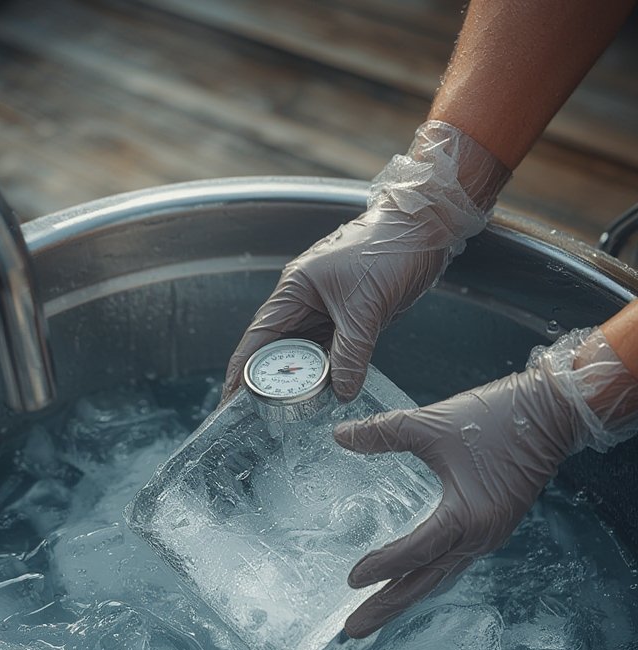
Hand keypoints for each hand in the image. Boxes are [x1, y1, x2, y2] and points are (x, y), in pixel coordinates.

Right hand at [222, 121, 508, 403]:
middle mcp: (304, 301)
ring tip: (292, 414)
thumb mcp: (365, 310)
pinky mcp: (349, 316)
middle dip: (271, 383)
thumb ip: (351, 354)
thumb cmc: (386, 251)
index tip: (230, 400)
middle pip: (279, 350)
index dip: (242, 372)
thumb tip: (342, 393)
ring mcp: (326, 309)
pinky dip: (329, 371)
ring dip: (302, 380)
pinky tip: (328, 394)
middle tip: (261, 417)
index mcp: (294, 291)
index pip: (258, 339)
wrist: (422, 229)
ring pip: (307, 353)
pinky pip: (332, 351)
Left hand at [334, 327, 637, 637]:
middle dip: (386, 606)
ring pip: (439, 576)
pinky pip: (454, 564)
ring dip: (405, 597)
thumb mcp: (432, 423)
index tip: (351, 579)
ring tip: (374, 614)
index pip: (414, 552)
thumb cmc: (498, 417)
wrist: (554, 413)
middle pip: (424, 582)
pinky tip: (411, 581)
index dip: (381, 566)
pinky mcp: (492, 528)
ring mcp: (488, 536)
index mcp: (466, 517)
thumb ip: (383, 432)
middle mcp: (479, 536)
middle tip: (352, 630)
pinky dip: (428, 577)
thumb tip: (340, 435)